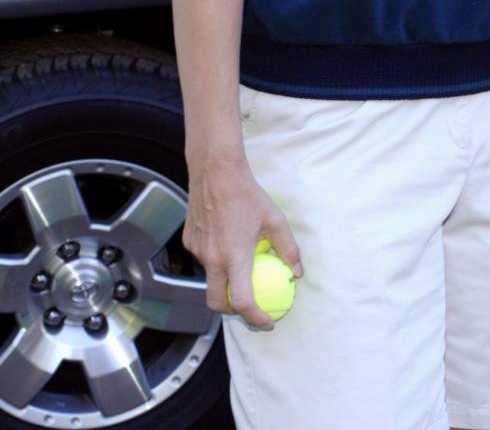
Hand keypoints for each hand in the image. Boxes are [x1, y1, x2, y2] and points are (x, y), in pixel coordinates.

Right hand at [182, 154, 301, 327]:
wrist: (216, 171)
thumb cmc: (247, 194)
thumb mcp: (275, 220)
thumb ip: (288, 248)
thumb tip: (296, 272)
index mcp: (234, 256)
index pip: (242, 301)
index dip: (256, 317)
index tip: (268, 321)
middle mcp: (212, 258)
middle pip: (217, 303)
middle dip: (233, 311)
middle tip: (250, 306)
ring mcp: (197, 251)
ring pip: (209, 279)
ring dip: (224, 281)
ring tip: (242, 265)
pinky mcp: (188, 242)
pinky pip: (203, 260)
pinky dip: (216, 260)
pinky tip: (227, 242)